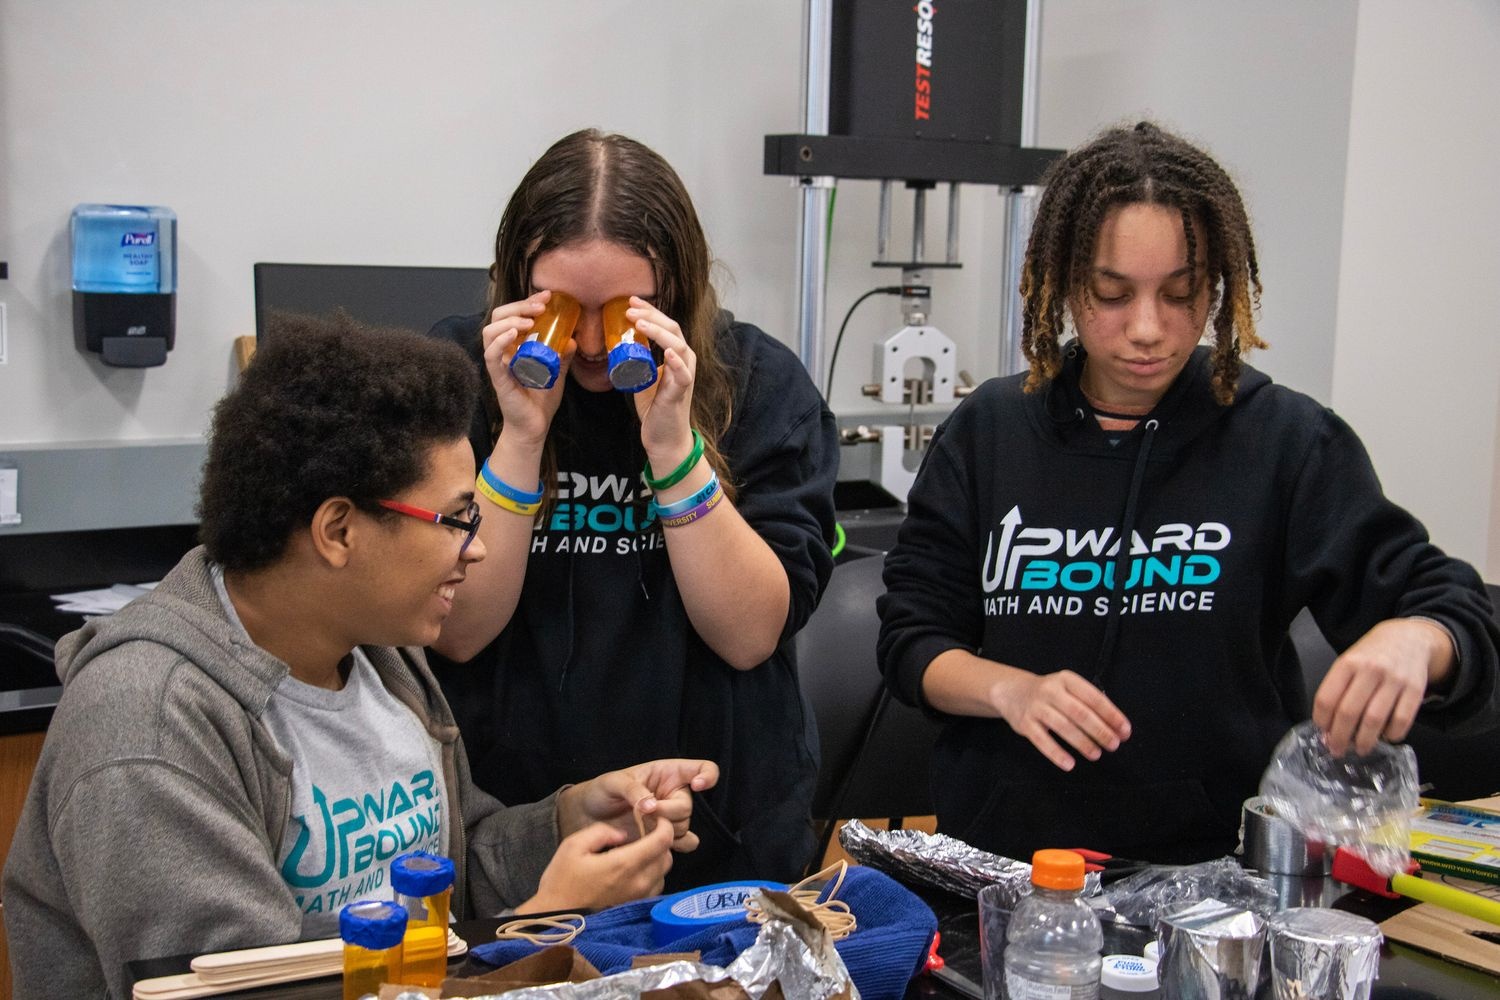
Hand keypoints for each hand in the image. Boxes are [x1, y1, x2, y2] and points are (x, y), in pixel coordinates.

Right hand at [480, 291, 574, 446]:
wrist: (534, 427)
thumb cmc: (540, 400)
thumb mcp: (556, 372)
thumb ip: (562, 355)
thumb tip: (573, 339)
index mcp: (513, 346)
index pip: (513, 315)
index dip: (527, 301)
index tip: (547, 296)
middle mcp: (502, 352)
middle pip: (498, 317)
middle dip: (519, 305)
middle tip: (541, 305)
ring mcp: (498, 364)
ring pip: (489, 332)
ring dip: (509, 320)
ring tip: (529, 319)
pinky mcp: (497, 378)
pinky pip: (491, 355)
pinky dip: (500, 341)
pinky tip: (515, 333)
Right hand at [521, 817, 675, 912]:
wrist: (555, 919)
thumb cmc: (561, 881)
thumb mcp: (573, 845)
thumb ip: (602, 832)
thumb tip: (623, 833)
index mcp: (624, 864)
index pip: (663, 841)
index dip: (665, 825)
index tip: (656, 818)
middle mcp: (638, 883)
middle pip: (667, 857)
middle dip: (660, 841)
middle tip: (645, 833)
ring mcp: (638, 898)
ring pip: (663, 872)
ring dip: (656, 859)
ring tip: (637, 852)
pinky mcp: (634, 908)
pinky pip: (655, 886)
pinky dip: (651, 874)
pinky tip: (633, 870)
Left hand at [558, 759, 718, 851]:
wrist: (585, 818)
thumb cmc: (601, 791)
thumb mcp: (613, 782)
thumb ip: (633, 790)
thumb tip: (651, 806)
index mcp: (668, 774)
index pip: (704, 769)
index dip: (707, 776)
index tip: (697, 786)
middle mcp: (673, 795)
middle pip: (688, 808)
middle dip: (666, 813)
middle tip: (643, 814)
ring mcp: (669, 819)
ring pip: (684, 828)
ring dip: (664, 832)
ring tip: (640, 828)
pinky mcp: (663, 839)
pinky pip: (682, 845)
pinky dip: (670, 847)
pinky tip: (651, 845)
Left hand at [625, 297, 696, 464]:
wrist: (665, 437)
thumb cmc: (656, 407)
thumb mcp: (644, 376)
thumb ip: (638, 361)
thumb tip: (617, 345)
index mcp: (675, 355)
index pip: (665, 325)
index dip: (649, 310)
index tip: (630, 300)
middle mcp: (684, 361)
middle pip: (672, 329)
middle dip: (651, 315)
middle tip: (630, 308)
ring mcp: (685, 375)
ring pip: (679, 346)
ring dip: (659, 332)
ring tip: (640, 324)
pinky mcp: (681, 392)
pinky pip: (684, 374)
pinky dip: (676, 362)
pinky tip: (667, 352)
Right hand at [995, 669, 1131, 771]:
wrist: (1012, 692)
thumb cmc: (1050, 694)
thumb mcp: (1068, 688)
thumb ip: (1090, 703)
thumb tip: (1117, 727)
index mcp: (1066, 679)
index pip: (1093, 697)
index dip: (1111, 715)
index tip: (1125, 731)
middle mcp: (1050, 690)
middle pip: (1079, 713)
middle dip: (1100, 731)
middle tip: (1113, 745)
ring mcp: (1036, 707)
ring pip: (1063, 726)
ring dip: (1083, 743)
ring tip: (1096, 754)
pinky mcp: (1025, 723)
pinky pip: (1041, 740)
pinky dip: (1056, 753)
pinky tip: (1069, 764)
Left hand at [1312, 618, 1450, 755]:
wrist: (1409, 639)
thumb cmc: (1372, 655)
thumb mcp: (1349, 662)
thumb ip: (1338, 689)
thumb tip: (1328, 726)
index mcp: (1348, 663)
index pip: (1327, 698)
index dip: (1322, 720)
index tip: (1322, 732)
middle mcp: (1370, 670)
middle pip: (1349, 712)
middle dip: (1340, 737)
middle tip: (1337, 750)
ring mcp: (1395, 680)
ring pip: (1375, 719)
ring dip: (1365, 740)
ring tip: (1360, 749)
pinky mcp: (1415, 690)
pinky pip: (1402, 720)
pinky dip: (1392, 734)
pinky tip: (1385, 737)